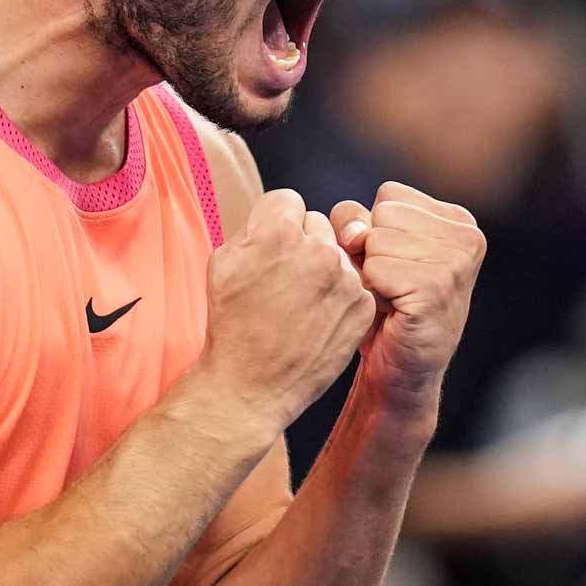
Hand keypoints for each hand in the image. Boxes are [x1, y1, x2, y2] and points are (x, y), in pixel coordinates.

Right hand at [198, 189, 376, 434]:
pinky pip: (354, 283)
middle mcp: (317, 249)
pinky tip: (317, 319)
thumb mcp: (223, 262)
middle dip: (303, 244)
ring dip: (323, 271)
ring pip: (338, 255)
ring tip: (299, 304)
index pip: (289, 200)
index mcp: (278, 232)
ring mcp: (344, 279)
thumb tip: (276, 215)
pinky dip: (339, 297)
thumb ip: (254, 228)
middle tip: (284, 280)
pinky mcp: (362, 306)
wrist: (251, 386)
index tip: (271, 248)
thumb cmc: (231, 325)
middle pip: (317, 224)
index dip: (277, 223)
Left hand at [330, 181, 484, 409]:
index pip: (389, 195)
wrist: (401, 372)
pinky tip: (391, 312)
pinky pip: (375, 269)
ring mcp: (456, 262)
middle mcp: (467, 235)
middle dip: (371, 251)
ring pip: (374, 240)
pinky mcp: (437, 288)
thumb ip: (356, 222)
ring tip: (392, 299)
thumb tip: (355, 233)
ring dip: (370, 274)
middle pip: (381, 213)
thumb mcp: (370, 249)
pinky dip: (371, 293)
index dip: (374, 230)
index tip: (393, 264)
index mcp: (458, 220)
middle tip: (391, 286)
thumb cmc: (386, 308)